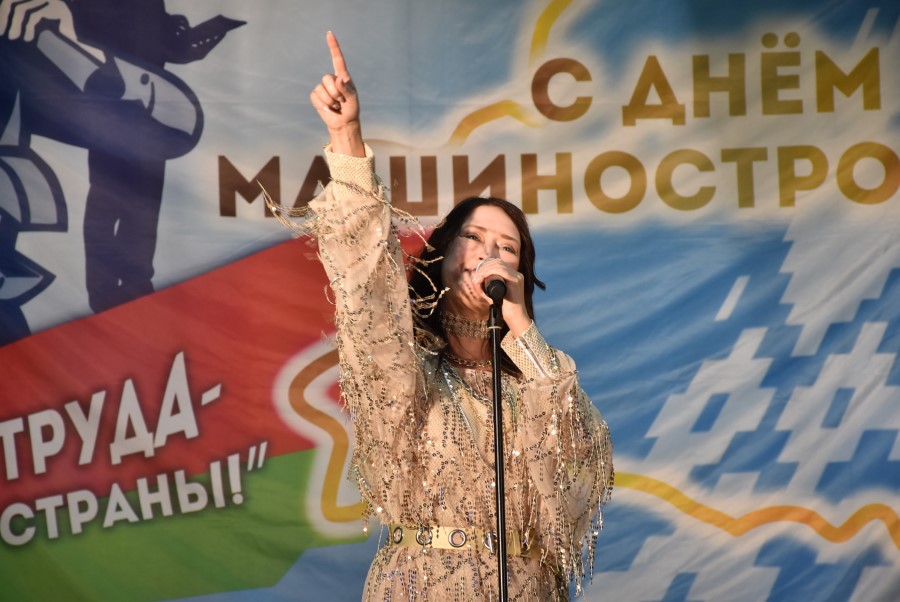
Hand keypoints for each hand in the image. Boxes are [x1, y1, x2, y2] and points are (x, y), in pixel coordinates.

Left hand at [0, 0, 103, 60]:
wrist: (95, 34)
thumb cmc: (73, 31)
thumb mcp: (48, 20)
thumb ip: (33, 17)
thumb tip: (12, 24)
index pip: (17, 0)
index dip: (5, 11)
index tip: (2, 26)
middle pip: (13, 0)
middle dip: (4, 15)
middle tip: (1, 31)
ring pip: (21, 7)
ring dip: (13, 23)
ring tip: (12, 37)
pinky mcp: (56, 6)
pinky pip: (34, 14)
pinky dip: (27, 27)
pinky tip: (27, 38)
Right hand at [309, 31, 363, 156]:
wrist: (343, 122)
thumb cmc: (351, 110)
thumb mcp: (353, 100)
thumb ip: (347, 89)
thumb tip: (339, 79)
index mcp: (343, 77)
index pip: (337, 59)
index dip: (333, 46)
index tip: (329, 34)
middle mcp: (332, 79)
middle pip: (327, 78)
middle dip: (335, 93)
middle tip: (341, 102)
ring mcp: (322, 87)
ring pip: (322, 89)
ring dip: (330, 101)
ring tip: (336, 106)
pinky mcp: (316, 96)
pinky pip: (316, 97)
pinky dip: (323, 105)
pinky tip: (329, 108)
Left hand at [471, 258, 531, 336]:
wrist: (514, 317)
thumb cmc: (504, 308)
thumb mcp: (491, 295)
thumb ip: (484, 288)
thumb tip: (475, 279)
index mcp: (512, 276)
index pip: (498, 263)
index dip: (486, 265)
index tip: (477, 273)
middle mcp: (516, 274)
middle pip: (498, 262)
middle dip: (484, 267)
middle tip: (476, 276)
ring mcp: (517, 277)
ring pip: (499, 265)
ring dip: (485, 270)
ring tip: (478, 278)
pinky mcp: (516, 281)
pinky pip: (502, 271)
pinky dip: (490, 272)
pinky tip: (483, 276)